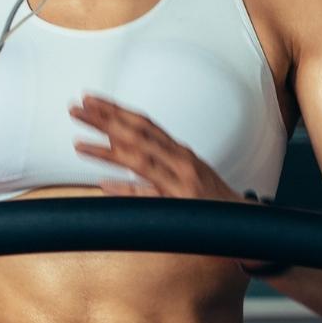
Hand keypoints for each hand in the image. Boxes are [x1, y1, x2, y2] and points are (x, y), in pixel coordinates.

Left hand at [69, 93, 241, 202]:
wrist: (244, 222)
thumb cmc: (211, 199)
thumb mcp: (183, 173)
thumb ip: (152, 163)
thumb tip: (114, 158)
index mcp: (178, 151)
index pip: (143, 123)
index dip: (116, 110)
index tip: (91, 100)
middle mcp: (179, 161)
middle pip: (138, 134)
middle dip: (106, 120)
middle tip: (77, 109)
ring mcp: (180, 182)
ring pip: (140, 160)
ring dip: (108, 151)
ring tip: (79, 144)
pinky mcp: (181, 205)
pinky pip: (149, 197)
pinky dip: (127, 189)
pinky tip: (103, 184)